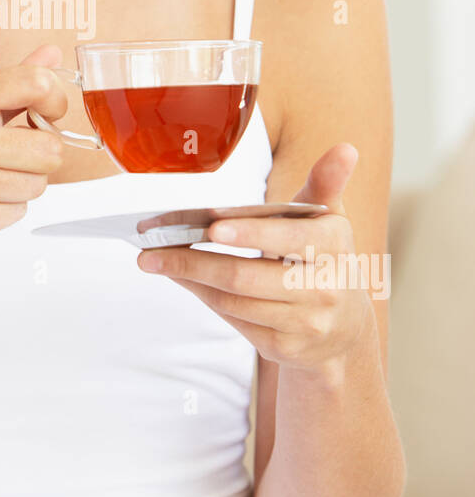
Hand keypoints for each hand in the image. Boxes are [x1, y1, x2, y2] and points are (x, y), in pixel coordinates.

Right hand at [0, 44, 66, 257]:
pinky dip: (1, 211)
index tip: (47, 113)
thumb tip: (53, 55)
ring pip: (35, 185)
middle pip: (49, 149)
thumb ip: (6, 84)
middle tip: (13, 157)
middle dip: (40, 156)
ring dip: (18, 185)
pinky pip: (15, 214)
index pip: (35, 83)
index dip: (56, 100)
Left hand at [137, 144, 370, 371]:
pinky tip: (183, 280)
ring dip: (189, 279)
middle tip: (152, 248)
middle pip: (246, 276)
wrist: (344, 327)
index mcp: (335, 246)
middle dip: (193, 262)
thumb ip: (327, 183)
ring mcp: (303, 323)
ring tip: (156, 260)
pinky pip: (233, 321)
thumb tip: (345, 149)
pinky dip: (203, 297)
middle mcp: (325, 289)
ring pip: (232, 301)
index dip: (250, 234)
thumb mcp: (330, 219)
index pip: (289, 239)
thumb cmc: (325, 258)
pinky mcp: (282, 347)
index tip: (213, 228)